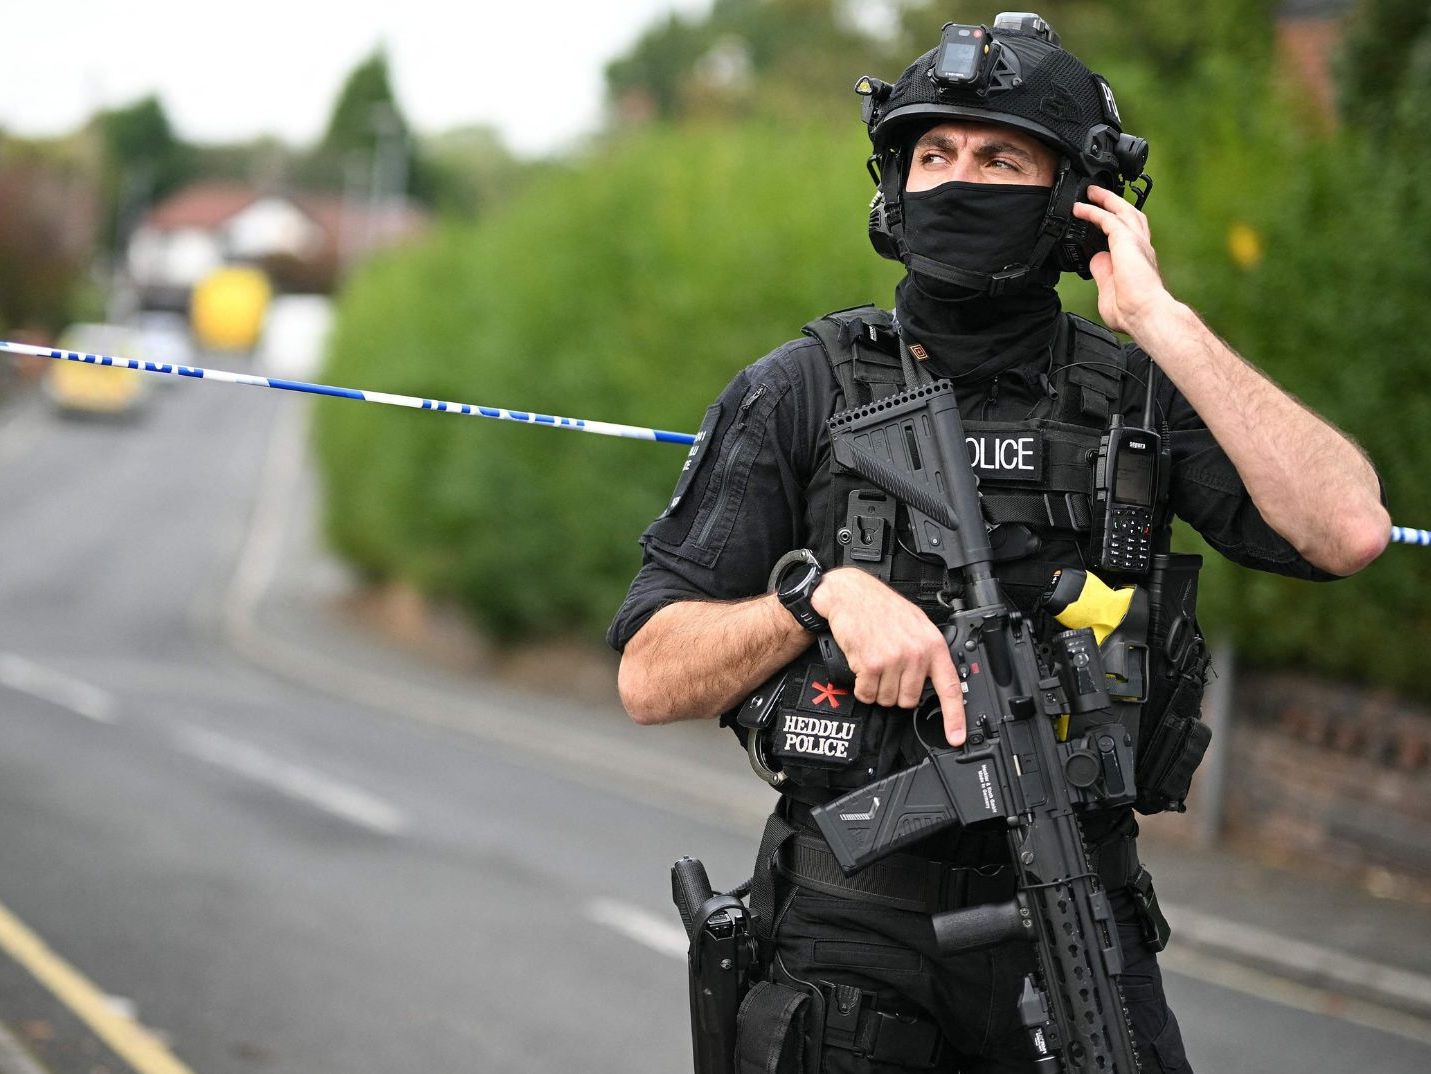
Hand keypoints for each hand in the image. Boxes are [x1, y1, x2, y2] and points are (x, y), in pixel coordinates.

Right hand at [810, 568, 966, 745]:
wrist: (851, 594)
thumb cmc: (882, 608)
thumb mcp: (916, 624)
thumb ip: (926, 652)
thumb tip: (933, 681)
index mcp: (932, 644)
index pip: (949, 687)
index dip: (954, 716)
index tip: (956, 737)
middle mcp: (916, 653)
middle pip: (909, 700)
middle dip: (896, 692)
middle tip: (889, 670)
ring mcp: (894, 660)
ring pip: (887, 700)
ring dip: (877, 689)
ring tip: (875, 664)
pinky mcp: (871, 665)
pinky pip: (867, 694)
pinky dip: (862, 687)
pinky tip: (862, 666)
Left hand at [1071, 185, 1172, 335]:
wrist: (1145, 313)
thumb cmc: (1132, 311)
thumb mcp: (1109, 289)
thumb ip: (1103, 272)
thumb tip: (1096, 258)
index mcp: (1138, 258)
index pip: (1129, 234)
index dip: (1116, 223)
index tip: (1100, 220)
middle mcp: (1141, 246)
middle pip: (1130, 214)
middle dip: (1114, 202)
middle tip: (1097, 194)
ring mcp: (1136, 241)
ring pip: (1122, 210)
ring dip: (1105, 199)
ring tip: (1090, 192)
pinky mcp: (1126, 240)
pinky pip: (1107, 218)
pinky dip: (1093, 211)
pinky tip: (1080, 208)